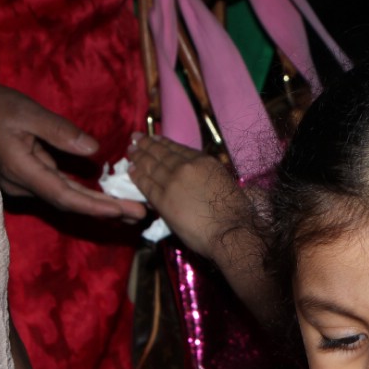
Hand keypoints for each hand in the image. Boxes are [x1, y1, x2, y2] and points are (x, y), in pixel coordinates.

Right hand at [0, 84, 145, 220]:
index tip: (122, 211)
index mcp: (21, 170)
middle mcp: (22, 185)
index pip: (64, 196)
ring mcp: (23, 184)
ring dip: (97, 205)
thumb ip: (59, 132)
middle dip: (105, 210)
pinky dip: (82, 194)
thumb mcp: (26, 112)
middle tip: (140, 214)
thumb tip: (93, 149)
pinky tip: (106, 198)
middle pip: (69, 203)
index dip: (94, 206)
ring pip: (65, 198)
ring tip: (131, 209)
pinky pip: (58, 189)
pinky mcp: (26, 178)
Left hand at [127, 134, 249, 259]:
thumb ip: (212, 176)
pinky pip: (146, 184)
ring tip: (130, 151)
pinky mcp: (163, 200)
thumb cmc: (237, 212)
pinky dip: (137, 176)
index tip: (155, 138)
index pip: (178, 149)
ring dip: (138, 157)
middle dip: (147, 145)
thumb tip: (207, 178)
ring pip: (151, 166)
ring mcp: (172, 182)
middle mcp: (186, 167)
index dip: (164, 143)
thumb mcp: (226, 183)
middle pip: (162, 153)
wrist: (230, 230)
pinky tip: (131, 170)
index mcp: (204, 162)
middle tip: (135, 138)